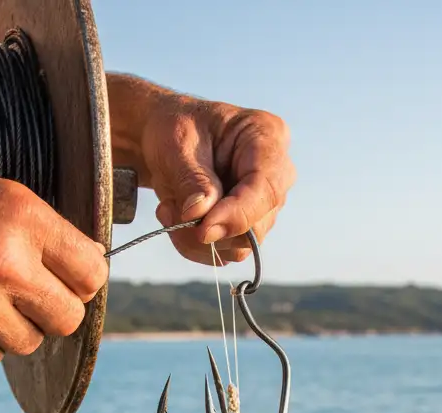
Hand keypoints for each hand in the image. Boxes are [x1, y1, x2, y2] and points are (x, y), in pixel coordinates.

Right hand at [0, 153, 108, 366]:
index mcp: (22, 219)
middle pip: (68, 318)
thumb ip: (39, 228)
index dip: (82, 280)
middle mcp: (5, 265)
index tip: (68, 280)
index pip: (92, 274)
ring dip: (13, 328)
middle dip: (54, 310)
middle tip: (29, 297)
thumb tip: (87, 262)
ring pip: (29, 343)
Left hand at [109, 75, 295, 264]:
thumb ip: (193, 180)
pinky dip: (193, 245)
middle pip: (258, 225)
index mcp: (267, 136)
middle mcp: (275, 174)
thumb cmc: (175, 129)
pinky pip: (224, 253)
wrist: (166, 140)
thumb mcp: (177, 144)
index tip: (202, 229)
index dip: (237, 215)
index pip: (267, 189)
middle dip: (210, 229)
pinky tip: (176, 218)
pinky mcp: (245, 227)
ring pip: (240, 245)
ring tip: (168, 209)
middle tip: (169, 212)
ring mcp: (262, 205)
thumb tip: (202, 216)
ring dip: (195, 238)